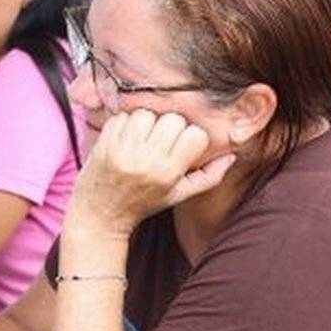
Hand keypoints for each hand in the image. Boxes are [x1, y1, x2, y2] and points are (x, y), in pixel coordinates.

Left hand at [67, 109, 234, 238]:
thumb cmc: (142, 204)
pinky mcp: (104, 145)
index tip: (181, 147)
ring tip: (142, 138)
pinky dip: (125, 122)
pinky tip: (125, 138)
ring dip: (147, 121)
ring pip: (147, 113)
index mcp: (168, 173)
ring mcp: (123, 152)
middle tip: (160, 141)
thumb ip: (208, 177)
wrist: (99, 216)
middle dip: (169, 127)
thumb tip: (231, 156)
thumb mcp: (178, 195)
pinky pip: (122, 116)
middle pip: (173, 120)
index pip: (195, 135)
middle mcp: (146, 161)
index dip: (190, 137)